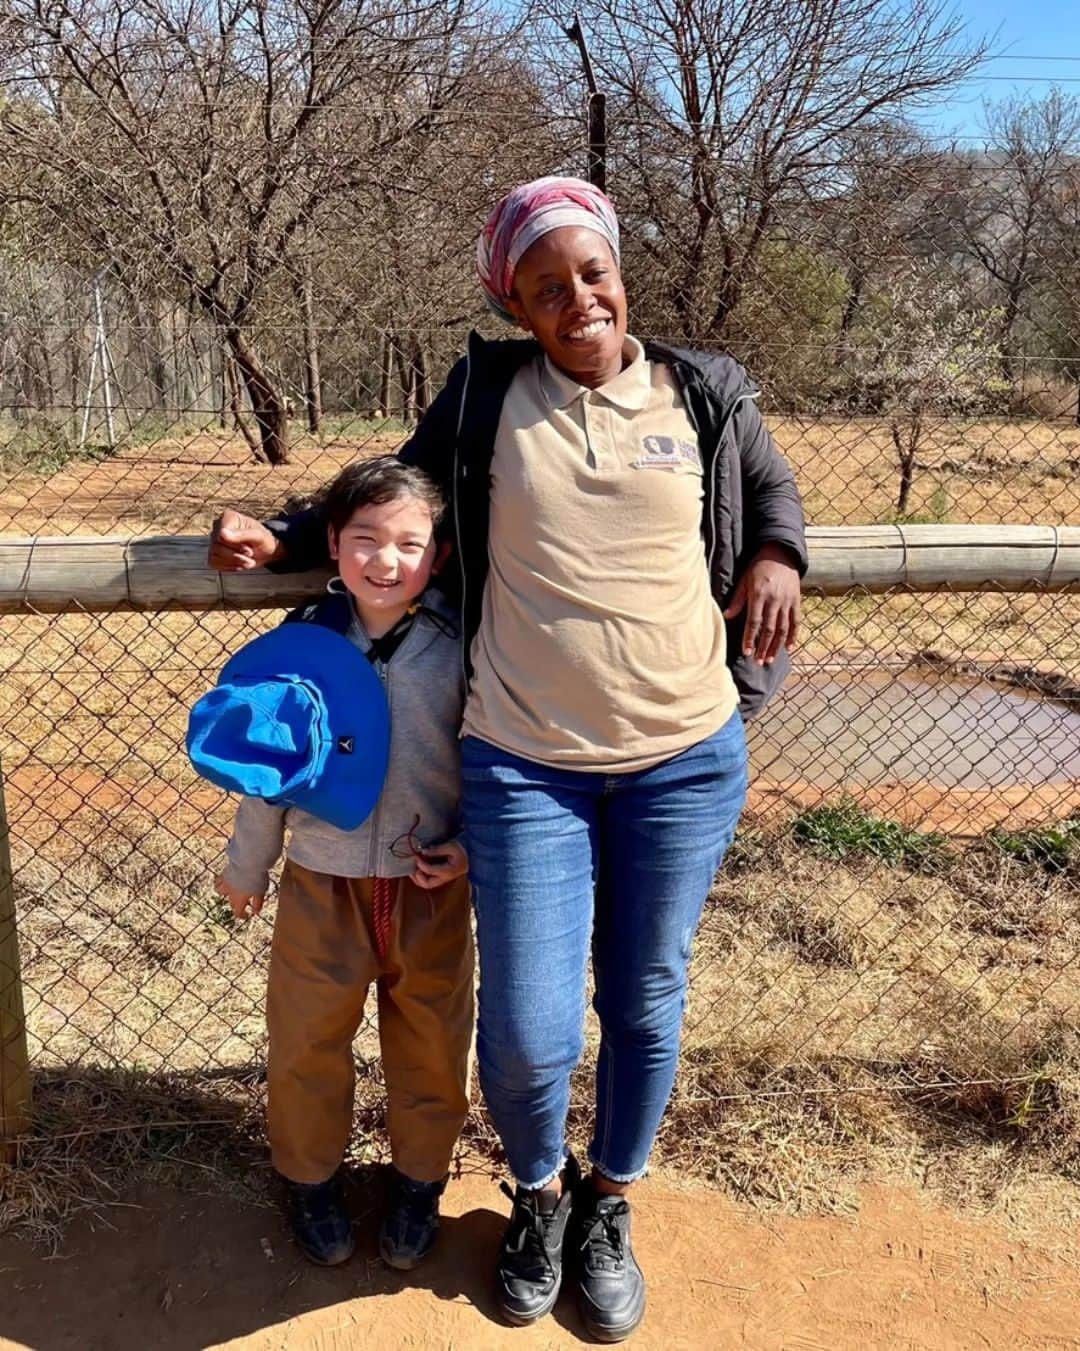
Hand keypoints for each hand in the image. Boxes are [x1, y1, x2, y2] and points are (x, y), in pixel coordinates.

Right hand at [208, 509, 282, 571]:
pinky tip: (239, 563)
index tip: (249, 549)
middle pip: (217, 546)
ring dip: (234, 562)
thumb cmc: (263, 540)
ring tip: (248, 561)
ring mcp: (214, 541)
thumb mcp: (259, 536)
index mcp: (228, 517)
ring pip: (214, 556)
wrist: (266, 552)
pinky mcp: (214, 554)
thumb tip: (222, 534)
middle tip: (250, 555)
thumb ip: (242, 534)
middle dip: (236, 555)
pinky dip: (229, 567)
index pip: (221, 534)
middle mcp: (218, 527)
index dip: (235, 545)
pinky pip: (214, 563)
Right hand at [215, 872, 265, 919]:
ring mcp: (226, 883)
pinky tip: (226, 880)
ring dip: (224, 894)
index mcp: (239, 900)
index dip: (242, 915)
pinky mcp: (224, 873)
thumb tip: (255, 913)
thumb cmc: (256, 879)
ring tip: (231, 891)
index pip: (238, 913)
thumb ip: (257, 904)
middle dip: (237, 904)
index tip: (247, 914)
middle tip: (245, 901)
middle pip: (231, 903)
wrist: (249, 863)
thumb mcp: (261, 893)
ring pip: (220, 891)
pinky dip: (221, 882)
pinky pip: (218, 880)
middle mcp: (230, 893)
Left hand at [411, 840, 467, 890]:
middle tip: (412, 868)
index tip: (416, 856)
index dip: (421, 864)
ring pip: (427, 885)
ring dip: (417, 879)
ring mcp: (443, 880)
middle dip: (417, 877)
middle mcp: (445, 878)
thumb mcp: (450, 846)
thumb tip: (423, 852)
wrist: (470, 856)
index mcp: (448, 871)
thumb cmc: (461, 850)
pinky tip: (417, 871)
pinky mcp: (441, 879)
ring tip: (412, 870)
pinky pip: (429, 882)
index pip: (430, 870)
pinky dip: (421, 878)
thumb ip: (437, 850)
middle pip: (427, 884)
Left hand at [722, 543, 800, 666]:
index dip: (750, 638)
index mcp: (759, 595)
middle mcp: (774, 600)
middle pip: (768, 629)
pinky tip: (788, 648)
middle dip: (763, 648)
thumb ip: (737, 600)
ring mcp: (787, 601)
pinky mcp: (796, 601)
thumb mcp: (744, 580)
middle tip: (758, 662)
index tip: (747, 652)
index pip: (754, 622)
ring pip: (783, 628)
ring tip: (771, 659)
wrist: (781, 554)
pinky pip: (796, 621)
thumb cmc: (758, 567)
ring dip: (777, 646)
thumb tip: (726, 616)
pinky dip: (793, 636)